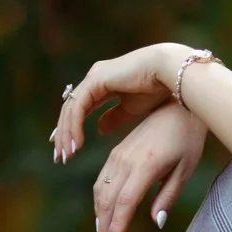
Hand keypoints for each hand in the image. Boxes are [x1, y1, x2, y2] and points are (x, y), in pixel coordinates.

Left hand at [50, 44, 189, 166]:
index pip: (79, 108)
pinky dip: (75, 127)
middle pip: (70, 109)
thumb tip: (99, 129)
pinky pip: (79, 107)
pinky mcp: (96, 80)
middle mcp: (94, 78)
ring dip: (67, 134)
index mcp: (102, 84)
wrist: (169, 74)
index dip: (72, 129)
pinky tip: (77, 144)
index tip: (69, 150)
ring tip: (67, 155)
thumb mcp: (132, 109)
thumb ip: (114, 118)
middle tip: (62, 157)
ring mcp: (94, 77)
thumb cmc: (157, 89)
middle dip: (64, 134)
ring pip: (71, 109)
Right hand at [92, 102, 209, 231]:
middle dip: (103, 228)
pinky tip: (103, 217)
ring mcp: (118, 155)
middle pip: (107, 199)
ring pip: (100, 190)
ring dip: (99, 216)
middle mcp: (127, 160)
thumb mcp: (185, 169)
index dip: (116, 226)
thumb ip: (168, 196)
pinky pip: (102, 180)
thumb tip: (157, 222)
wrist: (178, 108)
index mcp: (146, 164)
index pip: (125, 202)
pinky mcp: (116, 153)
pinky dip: (100, 201)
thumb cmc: (187, 140)